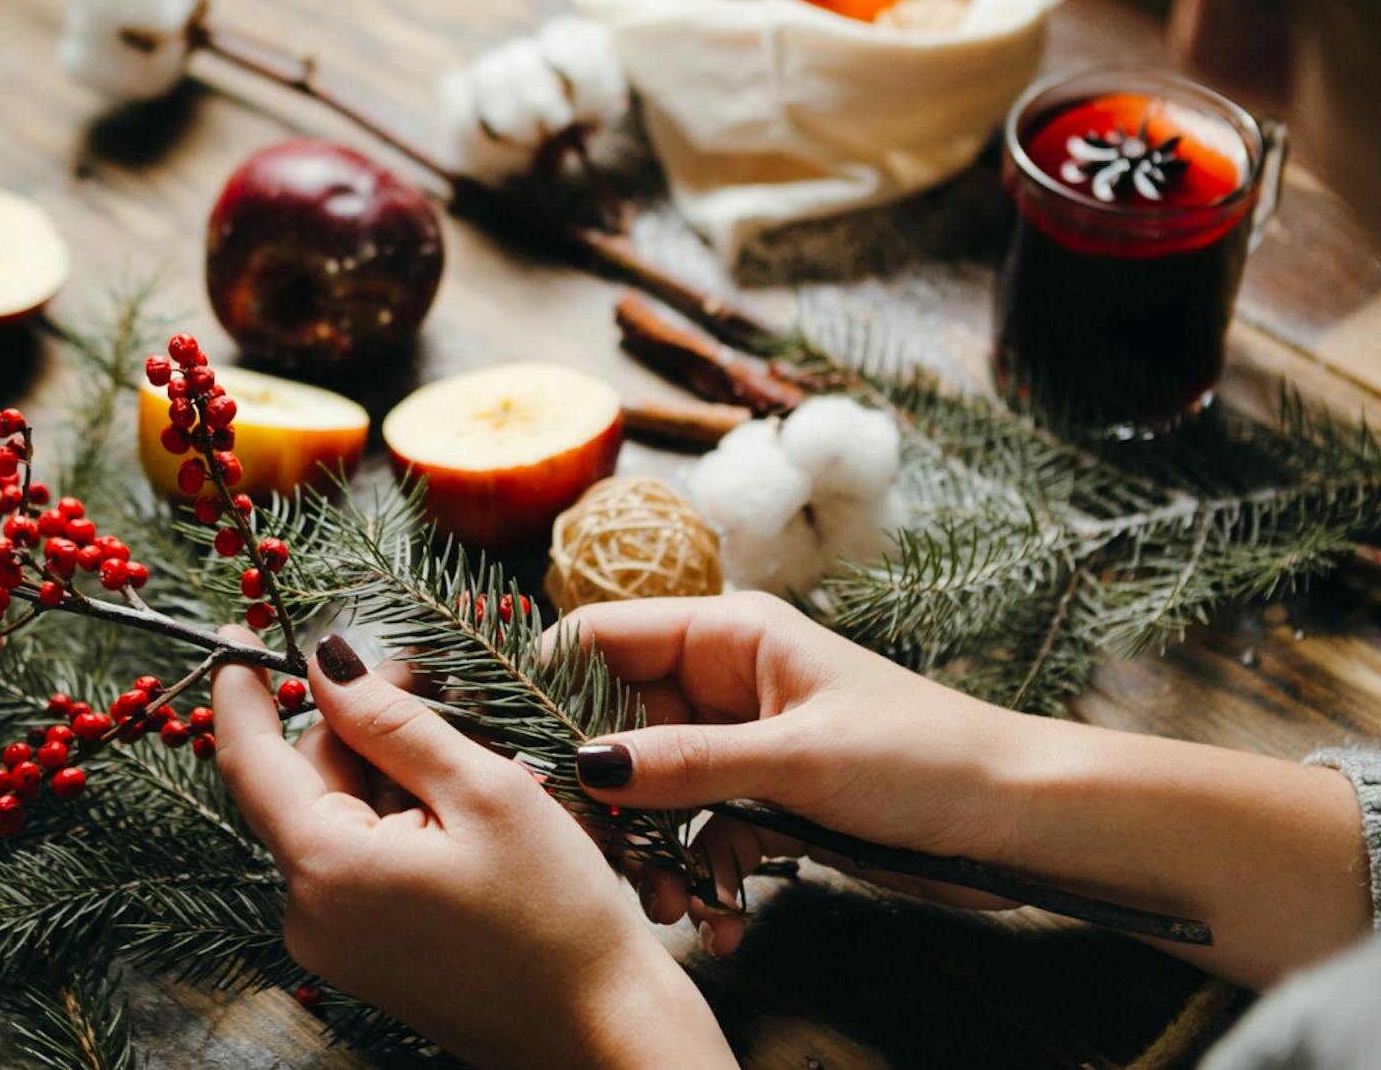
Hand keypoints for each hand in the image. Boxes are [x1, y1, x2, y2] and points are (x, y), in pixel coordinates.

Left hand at [212, 629, 735, 1068]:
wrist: (598, 1034)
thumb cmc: (557, 917)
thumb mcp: (483, 792)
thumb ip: (393, 720)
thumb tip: (326, 660)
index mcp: (326, 869)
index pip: (248, 759)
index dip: (241, 687)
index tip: (239, 632)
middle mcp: (308, 913)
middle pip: (304, 782)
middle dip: (358, 725)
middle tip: (434, 682)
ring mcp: (332, 940)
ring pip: (335, 816)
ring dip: (388, 772)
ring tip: (472, 765)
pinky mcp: (361, 953)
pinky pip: (356, 858)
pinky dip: (396, 819)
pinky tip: (461, 816)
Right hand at [560, 593, 1371, 987]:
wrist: (1023, 822)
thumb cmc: (925, 760)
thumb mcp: (794, 759)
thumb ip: (683, 762)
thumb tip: (583, 763)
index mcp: (731, 633)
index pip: (604, 637)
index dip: (552, 688)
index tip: (521, 756)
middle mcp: (725, 679)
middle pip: (616, 720)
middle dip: (606, 793)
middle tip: (600, 855)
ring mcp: (741, 740)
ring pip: (651, 784)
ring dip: (652, 845)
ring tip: (672, 899)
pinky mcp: (763, 795)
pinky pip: (695, 825)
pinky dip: (696, 867)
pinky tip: (716, 910)